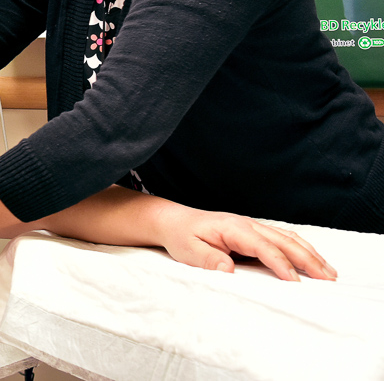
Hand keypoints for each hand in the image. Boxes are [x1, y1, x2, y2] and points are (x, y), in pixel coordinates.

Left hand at [158, 207, 336, 280]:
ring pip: (288, 238)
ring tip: (329, 272)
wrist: (175, 221)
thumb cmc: (182, 236)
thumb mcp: (188, 250)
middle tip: (328, 279)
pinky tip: (312, 259)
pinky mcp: (253, 232)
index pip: (264, 247)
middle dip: (308, 259)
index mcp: (233, 228)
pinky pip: (282, 238)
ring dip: (310, 253)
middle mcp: (247, 224)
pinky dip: (301, 248)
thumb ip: (208, 260)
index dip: (281, 264)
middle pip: (284, 240)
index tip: (297, 282)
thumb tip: (227, 269)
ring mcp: (252, 226)